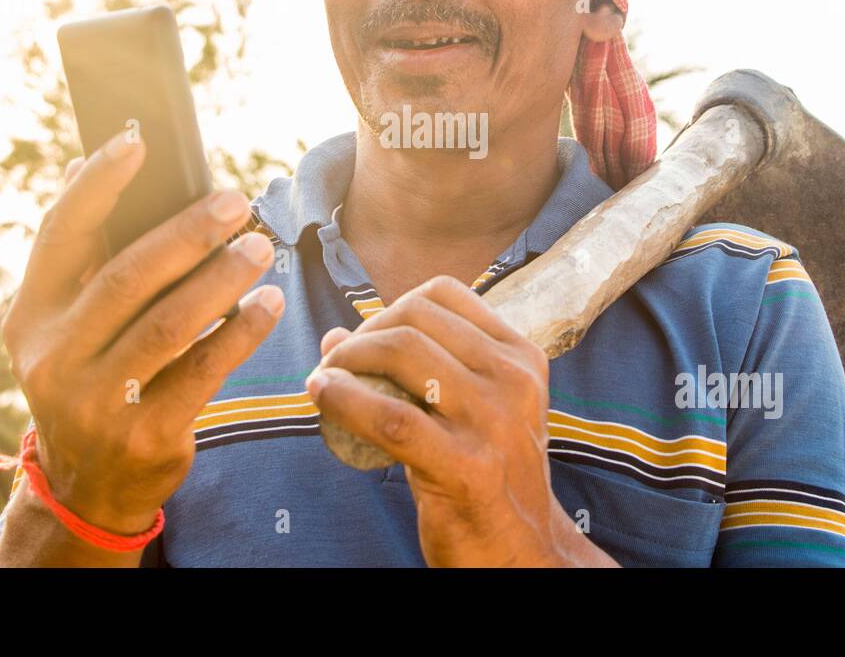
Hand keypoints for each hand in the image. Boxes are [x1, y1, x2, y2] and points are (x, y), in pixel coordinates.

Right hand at [0, 129, 283, 536]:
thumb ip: (84, 257)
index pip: (59, 235)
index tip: (136, 142)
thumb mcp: (69, 326)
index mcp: (30, 317)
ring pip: (168, 326)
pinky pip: (201, 373)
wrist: (90, 485)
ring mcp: (95, 402)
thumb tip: (89, 162)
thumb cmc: (94, 376)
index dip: (96, 186)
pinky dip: (239, 334)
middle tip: (235, 202)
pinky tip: (267, 305)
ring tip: (261, 248)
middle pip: (126, 278)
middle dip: (186, 233)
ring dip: (221, 280)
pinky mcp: (144, 436)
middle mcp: (52, 358)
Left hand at [306, 276, 615, 566]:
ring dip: (346, 359)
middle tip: (337, 362)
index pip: (445, 294)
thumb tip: (336, 336)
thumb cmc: (488, 475)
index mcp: (520, 357)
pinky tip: (322, 395)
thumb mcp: (474, 411)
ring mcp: (493, 421)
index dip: (392, 306)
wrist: (522, 550)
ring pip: (400, 354)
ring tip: (325, 378)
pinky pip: (388, 415)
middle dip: (363, 332)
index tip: (368, 337)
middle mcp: (513, 380)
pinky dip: (344, 398)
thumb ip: (414, 369)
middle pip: (415, 319)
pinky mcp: (466, 465)